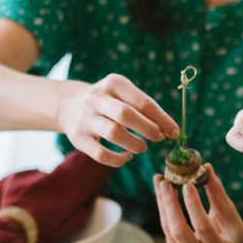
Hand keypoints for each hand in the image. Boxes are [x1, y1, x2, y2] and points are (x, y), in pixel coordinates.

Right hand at [58, 73, 178, 166]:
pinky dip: (118, 159)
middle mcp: (96, 98)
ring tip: (142, 147)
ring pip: (114, 133)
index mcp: (114, 83)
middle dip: (148, 129)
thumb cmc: (108, 102)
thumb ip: (146, 110)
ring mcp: (85, 118)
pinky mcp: (78, 138)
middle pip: (126, 115)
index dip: (162, 119)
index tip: (174, 132)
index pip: (142, 102)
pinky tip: (127, 156)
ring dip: (135, 144)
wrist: (68, 105)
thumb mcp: (124, 95)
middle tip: (158, 138)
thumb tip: (171, 131)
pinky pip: (101, 154)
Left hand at [154, 164, 242, 242]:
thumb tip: (206, 167)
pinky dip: (164, 209)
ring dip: (162, 204)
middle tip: (166, 181)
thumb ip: (217, 192)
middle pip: (179, 231)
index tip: (187, 184)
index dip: (193, 205)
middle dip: (170, 204)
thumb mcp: (229, 211)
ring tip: (161, 181)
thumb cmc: (232, 228)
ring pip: (168, 229)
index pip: (203, 227)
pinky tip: (163, 193)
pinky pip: (166, 229)